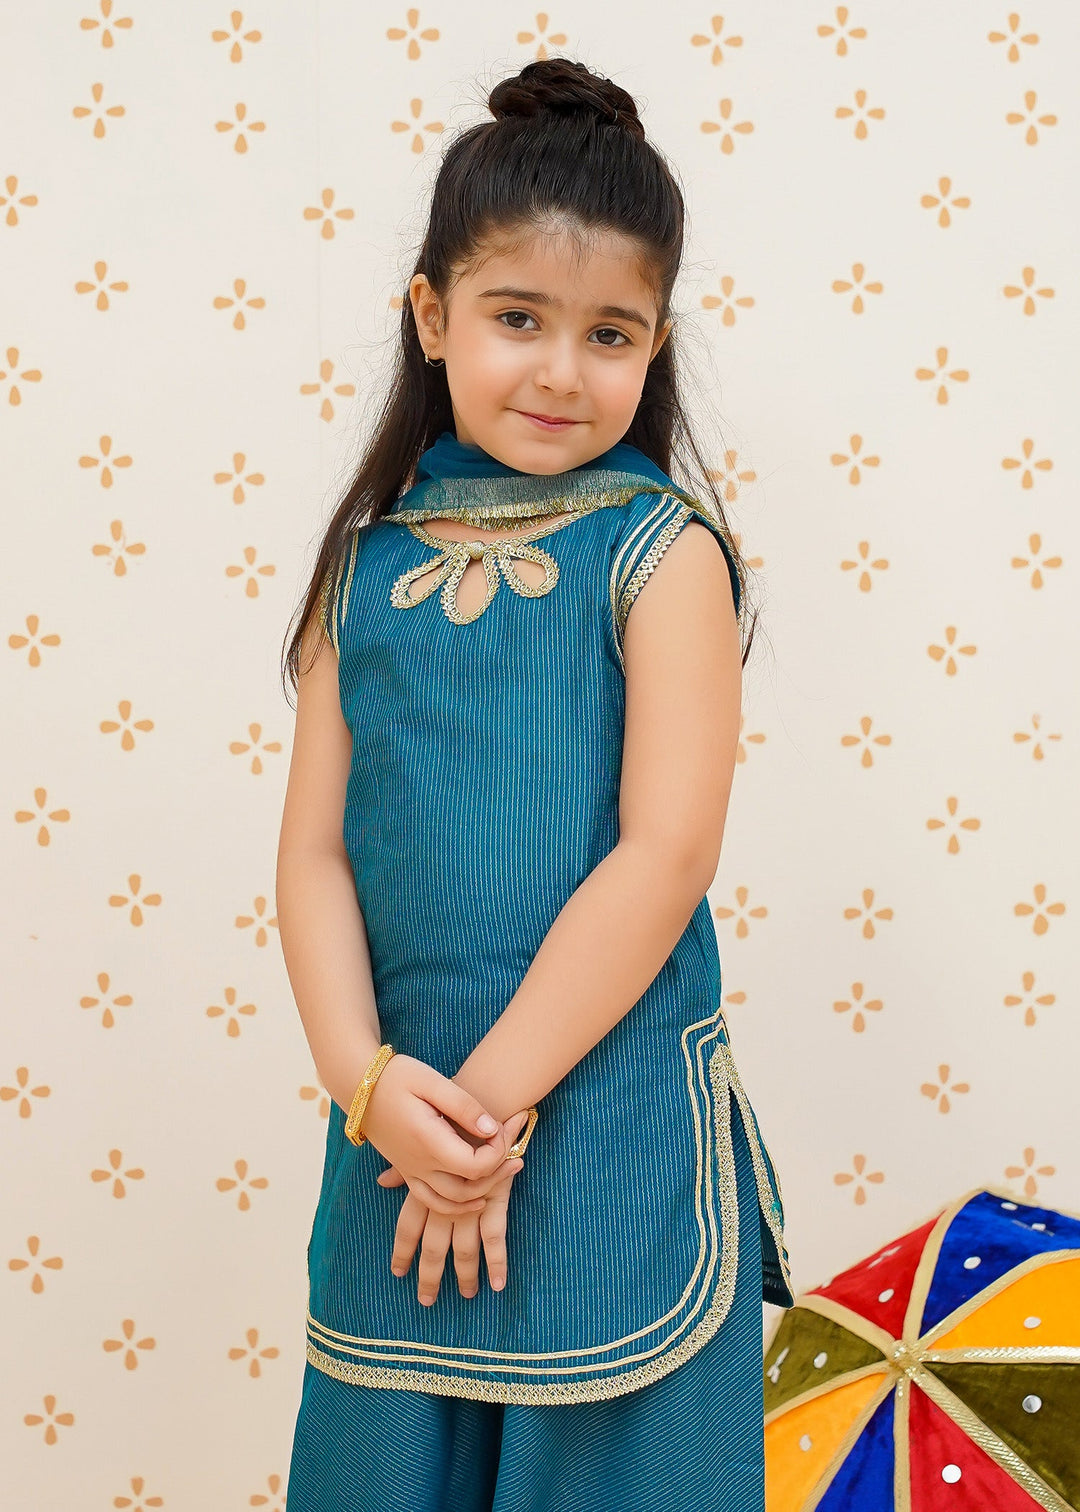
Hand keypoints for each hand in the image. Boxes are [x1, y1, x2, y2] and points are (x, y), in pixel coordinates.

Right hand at [360, 1053, 514, 1216]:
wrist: (358, 1084)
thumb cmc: (397, 1076)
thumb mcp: (432, 1081)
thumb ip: (463, 1106)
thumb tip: (492, 1128)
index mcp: (428, 1142)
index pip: (475, 1165)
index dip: (498, 1152)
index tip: (505, 1126)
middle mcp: (419, 1164)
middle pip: (468, 1189)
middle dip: (499, 1173)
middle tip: (520, 1152)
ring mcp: (411, 1172)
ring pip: (451, 1203)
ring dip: (482, 1195)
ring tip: (507, 1172)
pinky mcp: (406, 1172)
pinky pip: (433, 1202)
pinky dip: (457, 1206)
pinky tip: (477, 1199)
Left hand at [384, 1110, 530, 1304]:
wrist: (481, 1098)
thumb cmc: (450, 1114)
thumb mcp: (419, 1136)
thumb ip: (403, 1166)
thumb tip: (382, 1182)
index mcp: (422, 1185)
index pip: (407, 1227)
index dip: (403, 1251)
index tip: (398, 1272)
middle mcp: (443, 1198)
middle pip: (434, 1247)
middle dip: (430, 1276)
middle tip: (427, 1301)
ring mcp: (470, 1200)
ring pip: (465, 1249)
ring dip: (466, 1275)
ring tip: (467, 1295)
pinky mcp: (495, 1197)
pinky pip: (495, 1237)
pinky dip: (497, 1262)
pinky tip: (498, 1283)